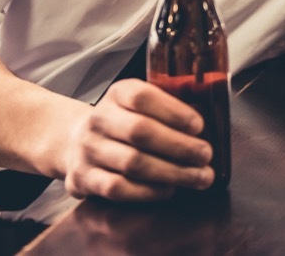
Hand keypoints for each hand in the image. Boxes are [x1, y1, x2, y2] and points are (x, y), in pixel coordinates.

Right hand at [61, 79, 213, 201]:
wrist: (74, 142)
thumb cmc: (122, 123)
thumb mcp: (138, 104)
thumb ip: (167, 107)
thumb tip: (209, 122)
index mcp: (117, 93)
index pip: (142, 96)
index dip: (173, 111)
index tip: (199, 125)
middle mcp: (99, 119)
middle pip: (140, 131)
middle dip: (179, 146)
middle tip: (206, 155)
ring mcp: (88, 150)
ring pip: (133, 163)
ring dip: (172, 172)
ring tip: (199, 177)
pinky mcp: (83, 178)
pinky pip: (118, 188)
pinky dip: (148, 192)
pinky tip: (169, 190)